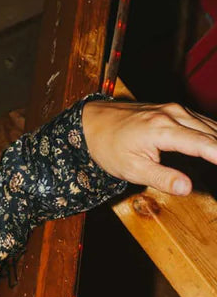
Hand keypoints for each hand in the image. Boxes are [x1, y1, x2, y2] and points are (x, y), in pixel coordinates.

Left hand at [80, 99, 216, 195]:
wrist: (92, 123)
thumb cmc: (109, 147)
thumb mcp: (131, 169)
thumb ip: (161, 177)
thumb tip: (187, 187)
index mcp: (163, 129)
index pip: (203, 143)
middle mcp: (174, 114)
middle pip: (213, 132)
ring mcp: (175, 109)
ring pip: (210, 125)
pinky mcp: (175, 110)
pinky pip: (202, 121)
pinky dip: (215, 133)